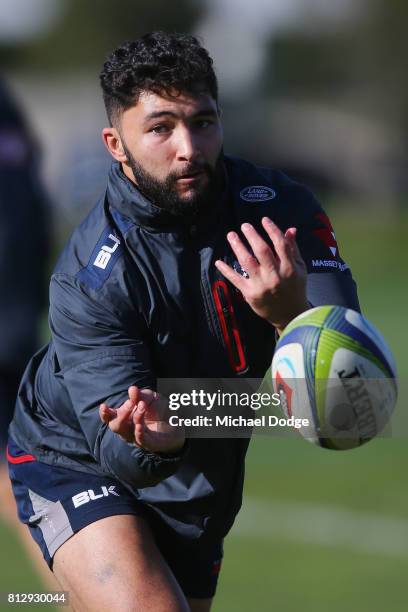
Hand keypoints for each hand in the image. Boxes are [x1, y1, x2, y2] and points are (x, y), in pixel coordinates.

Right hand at [99, 386, 184, 454]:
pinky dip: (138, 433)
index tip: (104, 406)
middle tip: (131, 402)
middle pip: (116, 426)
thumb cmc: (158, 410)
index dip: (105, 414)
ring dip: (134, 418)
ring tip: (142, 406)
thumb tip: (132, 389)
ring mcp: (137, 438)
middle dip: (122, 413)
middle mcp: (128, 429)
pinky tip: (139, 425)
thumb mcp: (150, 398)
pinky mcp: (150, 444)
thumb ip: (141, 395)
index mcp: (125, 417)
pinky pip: (141, 441)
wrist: (177, 423)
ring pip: (128, 432)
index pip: (110, 418)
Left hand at [215, 217, 308, 332]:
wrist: (290, 315)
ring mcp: (261, 285)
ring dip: (237, 246)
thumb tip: (290, 229)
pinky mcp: (250, 294)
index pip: (280, 244)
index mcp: (289, 268)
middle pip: (262, 250)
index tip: (264, 220)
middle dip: (252, 235)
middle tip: (244, 225)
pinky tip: (219, 261)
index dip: (272, 230)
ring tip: (231, 235)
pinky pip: (236, 279)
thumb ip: (293, 249)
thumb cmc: (295, 288)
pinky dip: (226, 270)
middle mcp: (275, 275)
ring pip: (247, 262)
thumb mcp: (299, 269)